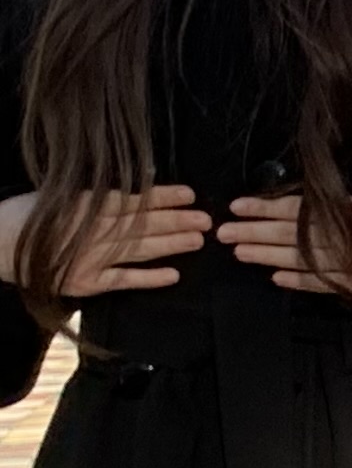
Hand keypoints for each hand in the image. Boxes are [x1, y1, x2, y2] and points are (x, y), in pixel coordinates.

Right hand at [0, 185, 211, 297]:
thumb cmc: (28, 217)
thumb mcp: (60, 195)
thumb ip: (97, 195)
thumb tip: (142, 184)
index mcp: (83, 206)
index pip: (132, 199)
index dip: (162, 197)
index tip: (189, 194)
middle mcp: (89, 232)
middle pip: (142, 225)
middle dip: (177, 221)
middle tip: (207, 219)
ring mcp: (88, 259)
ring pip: (138, 250)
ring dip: (171, 245)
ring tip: (198, 240)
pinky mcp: (85, 283)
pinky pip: (123, 280)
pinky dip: (148, 278)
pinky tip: (173, 275)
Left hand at [217, 192, 351, 298]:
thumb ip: (337, 209)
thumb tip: (293, 208)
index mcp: (348, 212)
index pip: (296, 209)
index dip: (265, 208)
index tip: (237, 206)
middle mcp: (345, 237)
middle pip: (290, 234)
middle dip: (255, 232)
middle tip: (223, 232)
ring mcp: (351, 262)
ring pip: (300, 258)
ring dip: (267, 255)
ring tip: (239, 252)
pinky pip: (323, 282)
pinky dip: (298, 280)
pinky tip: (276, 278)